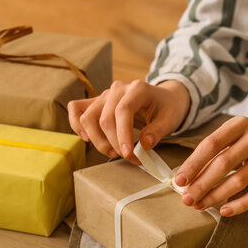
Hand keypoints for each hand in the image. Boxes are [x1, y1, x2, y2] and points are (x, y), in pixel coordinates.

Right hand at [67, 79, 189, 161]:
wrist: (165, 99)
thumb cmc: (168, 108)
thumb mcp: (170, 119)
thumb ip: (158, 131)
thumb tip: (144, 144)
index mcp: (138, 89)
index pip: (123, 110)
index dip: (123, 134)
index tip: (128, 153)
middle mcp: (118, 89)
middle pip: (105, 118)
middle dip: (114, 143)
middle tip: (129, 158)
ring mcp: (105, 95)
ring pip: (89, 117)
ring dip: (98, 140)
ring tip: (113, 153)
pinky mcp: (97, 102)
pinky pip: (77, 109)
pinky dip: (78, 125)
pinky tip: (87, 139)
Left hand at [174, 116, 247, 216]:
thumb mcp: (239, 134)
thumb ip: (217, 151)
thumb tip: (189, 176)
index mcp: (240, 125)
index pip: (211, 144)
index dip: (193, 163)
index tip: (180, 180)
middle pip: (223, 164)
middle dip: (201, 184)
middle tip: (186, 199)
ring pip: (238, 181)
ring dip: (216, 196)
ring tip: (200, 206)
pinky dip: (240, 204)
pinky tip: (225, 211)